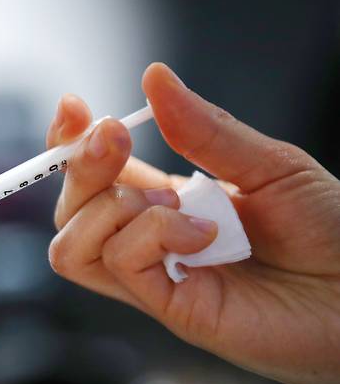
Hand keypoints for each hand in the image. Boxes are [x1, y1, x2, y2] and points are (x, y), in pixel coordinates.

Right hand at [45, 63, 339, 383]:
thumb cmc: (329, 229)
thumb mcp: (267, 164)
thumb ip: (205, 130)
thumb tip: (154, 77)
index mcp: (163, 200)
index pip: (91, 174)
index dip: (70, 140)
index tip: (75, 106)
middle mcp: (148, 237)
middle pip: (70, 206)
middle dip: (80, 163)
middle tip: (114, 138)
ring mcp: (153, 274)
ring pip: (71, 243)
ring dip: (106, 206)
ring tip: (168, 203)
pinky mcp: (166, 306)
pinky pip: (119, 262)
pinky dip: (150, 235)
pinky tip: (201, 235)